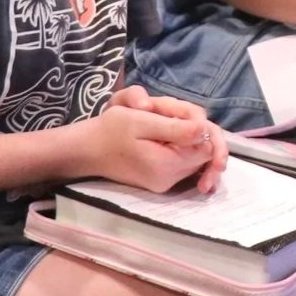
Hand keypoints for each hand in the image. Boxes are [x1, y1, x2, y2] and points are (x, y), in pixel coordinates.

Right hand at [82, 94, 219, 192]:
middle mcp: (171, 179)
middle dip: (192, 128)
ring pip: (195, 154)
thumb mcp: (141, 121)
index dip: (199, 125)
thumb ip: (175, 128)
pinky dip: (179, 143)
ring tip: (157, 120)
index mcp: (167, 165)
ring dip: (184, 134)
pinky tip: (163, 132)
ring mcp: (166, 183)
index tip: (175, 113)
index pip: (208, 147)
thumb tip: (205, 129)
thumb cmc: (110, 130)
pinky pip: (184, 160)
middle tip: (164, 114)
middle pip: (204, 151)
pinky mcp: (162, 181)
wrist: (87, 149)